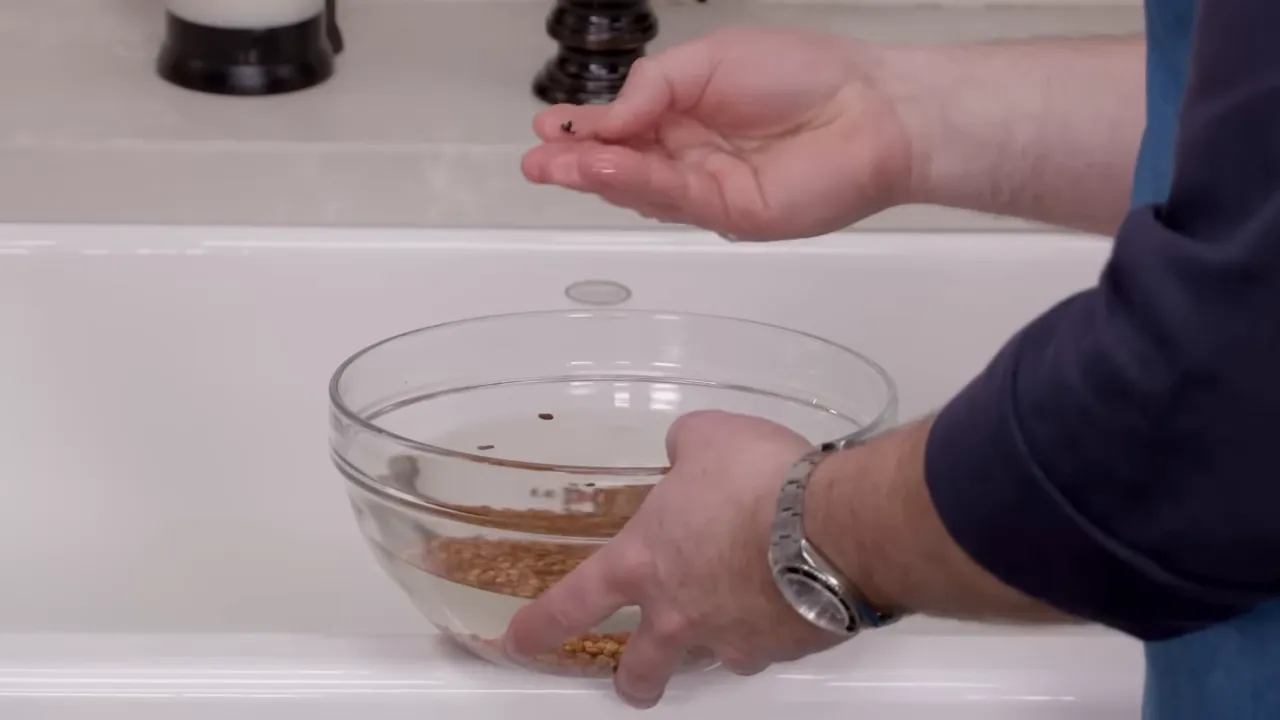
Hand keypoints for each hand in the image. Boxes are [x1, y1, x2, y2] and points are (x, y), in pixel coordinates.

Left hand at [504, 411, 840, 707]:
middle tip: (633, 681)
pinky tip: (786, 598)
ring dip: (710, 650)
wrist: (833, 528)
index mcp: (644, 563)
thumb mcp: (708, 437)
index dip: (540, 627)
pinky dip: (772, 628)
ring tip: (726, 629)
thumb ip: (685, 447)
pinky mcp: (782, 649)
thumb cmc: (762, 484)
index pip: (572, 605)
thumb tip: (685, 449)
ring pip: (709, 664)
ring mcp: (732, 640)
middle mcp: (680, 615)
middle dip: (631, 681)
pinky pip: (768, 647)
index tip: (520, 643)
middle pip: (638, 671)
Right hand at [521, 28, 912, 240]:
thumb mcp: (710, 59)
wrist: (873, 107)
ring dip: (595, 175)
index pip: (621, 131)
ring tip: (555, 162)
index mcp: (683, 117)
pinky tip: (602, 166)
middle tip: (534, 160)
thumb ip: (654, 87)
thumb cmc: (804, 73)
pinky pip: (676, 197)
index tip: (543, 126)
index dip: (581, 131)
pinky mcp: (732, 215)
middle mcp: (690, 159)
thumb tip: (606, 115)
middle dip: (573, 163)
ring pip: (641, 188)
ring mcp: (709, 191)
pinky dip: (637, 182)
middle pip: (621, 168)